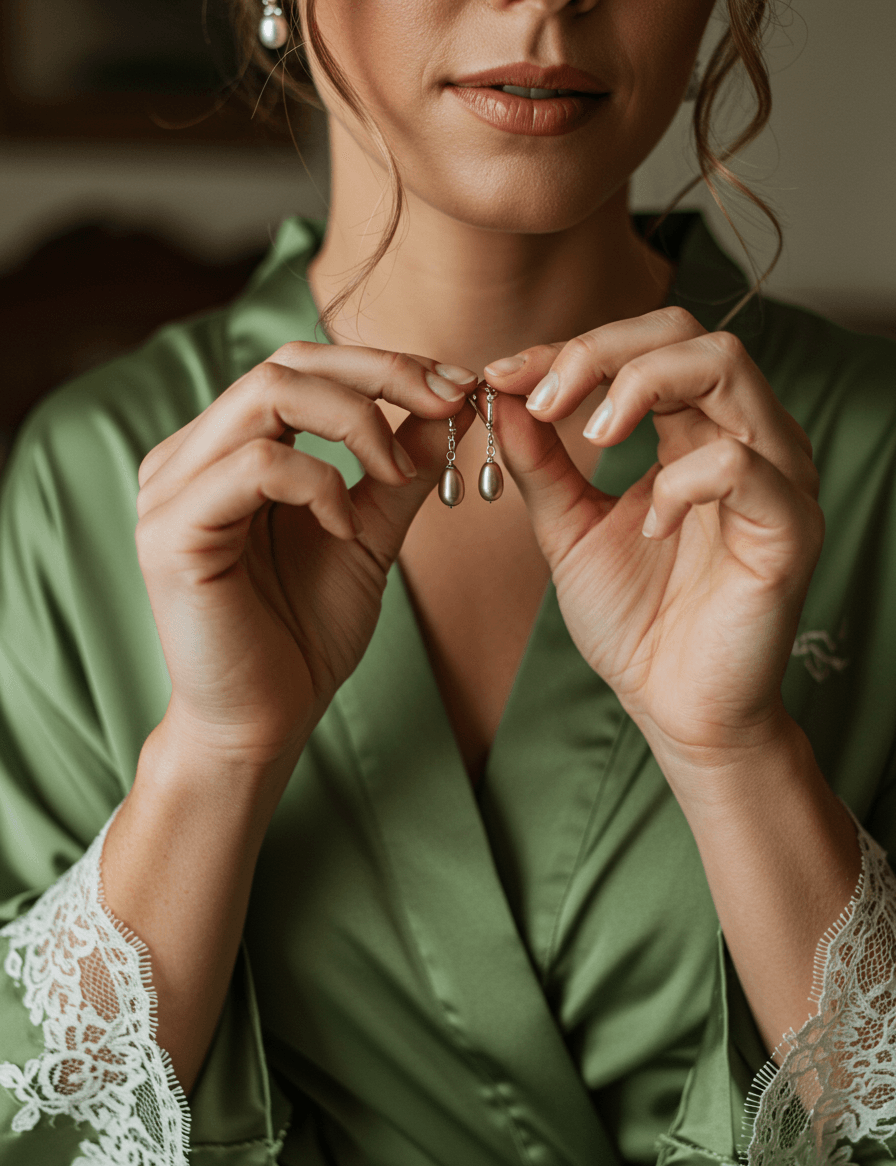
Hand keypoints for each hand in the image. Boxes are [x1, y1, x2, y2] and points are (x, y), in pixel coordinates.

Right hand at [136, 344, 475, 763]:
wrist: (263, 723)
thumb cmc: (305, 634)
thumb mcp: (366, 534)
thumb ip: (397, 471)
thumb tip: (452, 403)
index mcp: (227, 450)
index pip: (300, 366)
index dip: (382, 364)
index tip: (456, 388)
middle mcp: (189, 456)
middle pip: (284, 363)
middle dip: (380, 373)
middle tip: (447, 401)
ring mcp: (171, 489)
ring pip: (267, 394)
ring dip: (355, 422)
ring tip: (396, 475)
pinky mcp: (171, 531)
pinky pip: (257, 466)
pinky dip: (319, 484)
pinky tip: (346, 527)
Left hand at [482, 307, 823, 760]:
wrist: (675, 707)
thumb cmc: (635, 621)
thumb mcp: (569, 530)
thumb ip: (541, 463)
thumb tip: (502, 392)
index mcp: (694, 432)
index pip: (643, 346)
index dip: (570, 349)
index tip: (503, 376)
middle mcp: (743, 438)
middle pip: (689, 333)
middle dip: (603, 350)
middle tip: (544, 397)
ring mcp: (774, 476)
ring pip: (726, 369)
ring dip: (640, 386)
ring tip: (591, 439)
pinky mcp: (788, 526)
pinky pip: (740, 465)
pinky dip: (680, 482)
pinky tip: (649, 526)